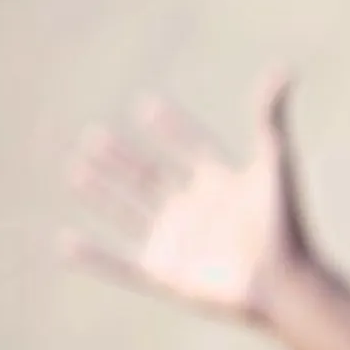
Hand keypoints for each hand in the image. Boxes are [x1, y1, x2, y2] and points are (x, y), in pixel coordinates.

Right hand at [61, 71, 313, 324]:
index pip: (192, 148)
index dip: (172, 128)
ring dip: (102, 193)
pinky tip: (64, 243)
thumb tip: (284, 68)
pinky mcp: (166, 276)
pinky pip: (120, 266)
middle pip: (151, 179)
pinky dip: (92, 257)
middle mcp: (197, 212)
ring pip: (130, 213)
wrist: (284, 281)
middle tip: (91, 134)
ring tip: (74, 169)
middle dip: (121, 159)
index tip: (147, 106)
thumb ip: (270, 116)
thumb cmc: (285, 222)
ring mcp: (179, 244)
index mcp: (223, 184)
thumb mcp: (275, 162)